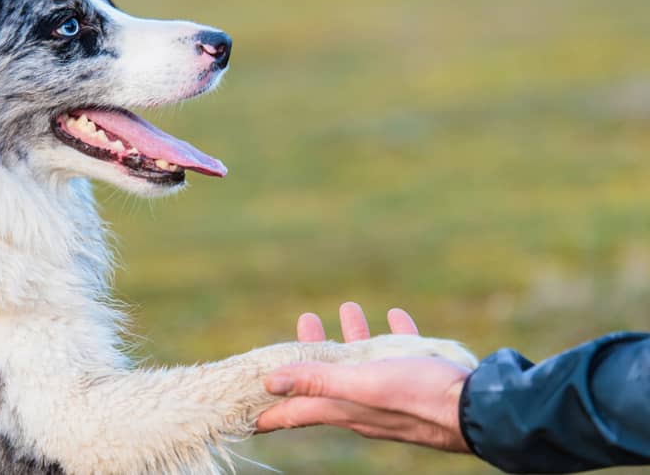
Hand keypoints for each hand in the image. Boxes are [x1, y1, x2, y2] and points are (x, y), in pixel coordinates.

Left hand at [256, 303, 471, 452]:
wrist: (478, 406)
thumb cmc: (418, 395)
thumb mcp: (361, 385)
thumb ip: (317, 382)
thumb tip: (270, 382)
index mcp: (344, 406)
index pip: (295, 411)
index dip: (268, 412)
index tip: (243, 411)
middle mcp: (363, 399)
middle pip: (326, 377)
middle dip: (311, 352)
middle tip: (304, 321)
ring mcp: (392, 387)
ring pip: (365, 358)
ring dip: (353, 333)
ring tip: (348, 308)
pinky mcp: (420, 374)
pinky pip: (402, 349)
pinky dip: (394, 332)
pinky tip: (393, 315)